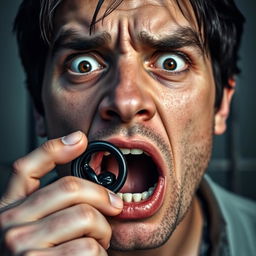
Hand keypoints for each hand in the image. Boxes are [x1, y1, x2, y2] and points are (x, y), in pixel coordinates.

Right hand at [0, 131, 122, 254]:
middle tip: (113, 207)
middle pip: (71, 188)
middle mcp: (8, 224)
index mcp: (9, 207)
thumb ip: (55, 197)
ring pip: (86, 218)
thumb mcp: (41, 222)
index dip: (55, 148)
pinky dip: (99, 254)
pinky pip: (89, 249)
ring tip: (98, 239)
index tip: (81, 140)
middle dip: (104, 197)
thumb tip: (78, 150)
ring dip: (104, 230)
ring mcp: (20, 248)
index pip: (26, 166)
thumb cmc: (45, 254)